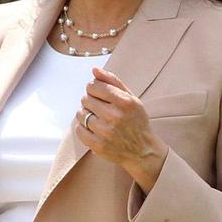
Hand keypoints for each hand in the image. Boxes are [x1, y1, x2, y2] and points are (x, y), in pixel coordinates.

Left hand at [76, 67, 167, 189]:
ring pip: (81, 114)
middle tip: (98, 107)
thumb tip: (94, 70)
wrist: (143, 151)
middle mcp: (115, 117)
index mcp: (125, 102)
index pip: (95, 86)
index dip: (92, 88)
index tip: (96, 92)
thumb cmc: (136, 121)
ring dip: (85, 114)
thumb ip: (113, 81)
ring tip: (95, 117)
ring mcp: (106, 133)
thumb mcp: (131, 98)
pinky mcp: (99, 146)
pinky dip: (82, 127)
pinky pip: (79, 130)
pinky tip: (92, 128)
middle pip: (86, 99)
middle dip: (89, 101)